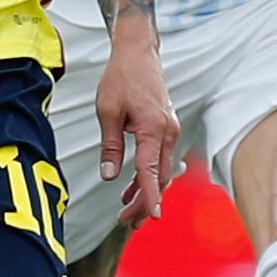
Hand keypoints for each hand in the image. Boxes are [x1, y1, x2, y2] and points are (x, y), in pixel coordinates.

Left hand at [94, 19, 181, 226]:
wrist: (138, 53)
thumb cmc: (121, 78)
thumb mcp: (107, 111)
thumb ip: (110, 146)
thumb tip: (110, 175)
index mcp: (152, 128)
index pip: (151, 171)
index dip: (149, 197)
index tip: (151, 217)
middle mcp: (167, 132)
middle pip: (159, 177)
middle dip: (145, 202)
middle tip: (127, 222)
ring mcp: (170, 130)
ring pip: (161, 170)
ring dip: (146, 192)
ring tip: (128, 212)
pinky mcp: (166, 128)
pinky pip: (159, 158)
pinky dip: (148, 175)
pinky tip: (131, 187)